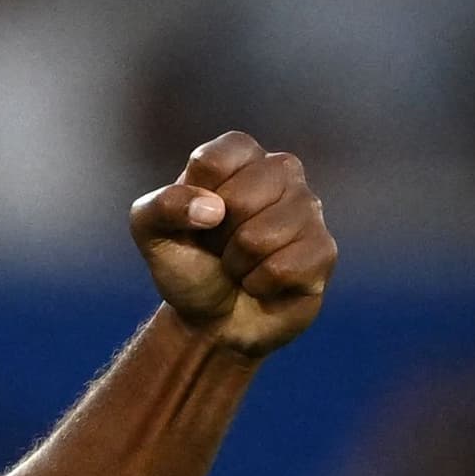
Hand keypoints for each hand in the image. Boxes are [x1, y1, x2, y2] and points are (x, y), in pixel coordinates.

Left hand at [130, 134, 334, 358]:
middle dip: (219, 238)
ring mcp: (308, 208)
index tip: (197, 221)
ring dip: (239, 265)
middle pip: (241, 199)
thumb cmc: (188, 266)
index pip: (212, 162)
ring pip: (261, 237)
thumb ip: (162, 206)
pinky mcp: (323, 249)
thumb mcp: (151, 232)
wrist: (213, 321)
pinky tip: (263, 284)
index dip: (194, 202)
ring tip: (242, 267)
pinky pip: (283, 267)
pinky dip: (260, 285)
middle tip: (222, 249)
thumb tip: (213, 209)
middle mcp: (281, 170)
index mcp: (241, 154)